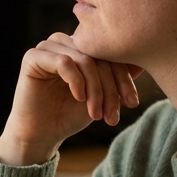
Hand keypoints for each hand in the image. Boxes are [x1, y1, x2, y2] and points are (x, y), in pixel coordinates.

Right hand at [0, 33, 142, 166]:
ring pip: (85, 59)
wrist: (42, 134)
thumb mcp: (102, 96)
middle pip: (99, 56)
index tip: (132, 103)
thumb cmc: (70, 114)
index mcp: (81, 46)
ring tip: (97, 114)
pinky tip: (79, 99)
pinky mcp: (33, 57)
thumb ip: (118, 78)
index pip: (110, 53)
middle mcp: (65, 42)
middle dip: (111, 88)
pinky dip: (76, 82)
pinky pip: (64, 62)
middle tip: (113, 114)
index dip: (124, 77)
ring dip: (95, 89)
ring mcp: (48, 47)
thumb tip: (143, 62)